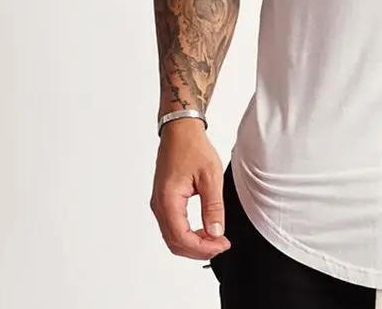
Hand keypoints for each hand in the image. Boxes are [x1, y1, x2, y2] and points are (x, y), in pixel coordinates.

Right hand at [149, 118, 231, 260]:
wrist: (180, 131)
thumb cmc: (192, 147)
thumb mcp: (210, 176)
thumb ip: (213, 206)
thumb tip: (216, 231)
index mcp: (168, 200)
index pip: (182, 238)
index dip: (203, 247)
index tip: (222, 244)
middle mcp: (159, 205)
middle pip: (175, 243)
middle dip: (198, 249)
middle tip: (221, 245)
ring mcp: (159, 204)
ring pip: (172, 237)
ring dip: (193, 243)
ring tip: (215, 239)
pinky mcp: (163, 201)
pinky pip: (172, 226)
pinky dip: (187, 234)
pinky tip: (204, 230)